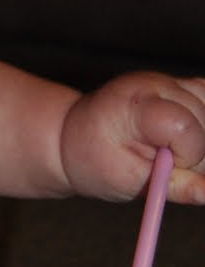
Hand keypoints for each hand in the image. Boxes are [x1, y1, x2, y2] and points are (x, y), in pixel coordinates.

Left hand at [60, 72, 204, 202]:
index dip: (186, 155)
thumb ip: (176, 186)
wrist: (75, 135)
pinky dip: (202, 124)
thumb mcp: (131, 182)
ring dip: (199, 140)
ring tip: (169, 149)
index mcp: (135, 105)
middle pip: (204, 120)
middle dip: (194, 152)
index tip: (166, 166)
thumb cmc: (96, 159)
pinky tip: (181, 137)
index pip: (185, 125)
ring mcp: (169, 81)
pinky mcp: (179, 85)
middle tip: (163, 161)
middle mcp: (155, 84)